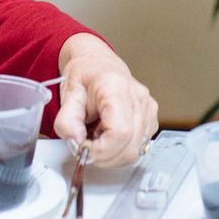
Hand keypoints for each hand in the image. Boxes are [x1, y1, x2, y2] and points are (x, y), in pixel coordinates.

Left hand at [52, 33, 158, 167]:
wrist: (96, 62)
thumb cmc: (84, 75)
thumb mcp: (67, 94)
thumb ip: (67, 120)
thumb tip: (76, 142)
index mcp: (116, 87)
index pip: (120, 132)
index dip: (102, 150)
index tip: (85, 150)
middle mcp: (137, 96)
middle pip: (130, 146)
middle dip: (105, 156)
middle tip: (87, 145)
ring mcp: (148, 107)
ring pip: (137, 150)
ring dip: (113, 154)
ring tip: (97, 136)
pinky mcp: (151, 117)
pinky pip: (140, 146)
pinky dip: (122, 149)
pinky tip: (109, 135)